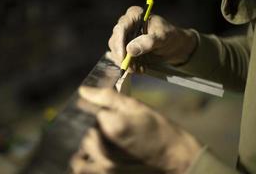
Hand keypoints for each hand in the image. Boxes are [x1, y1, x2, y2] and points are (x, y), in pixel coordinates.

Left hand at [72, 86, 201, 173]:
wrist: (174, 157)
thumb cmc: (157, 128)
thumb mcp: (135, 106)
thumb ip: (107, 97)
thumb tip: (83, 90)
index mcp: (111, 126)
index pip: (85, 110)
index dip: (91, 105)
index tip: (98, 106)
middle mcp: (103, 148)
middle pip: (83, 130)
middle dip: (94, 124)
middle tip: (109, 123)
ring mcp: (104, 165)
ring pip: (81, 148)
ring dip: (88, 142)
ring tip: (103, 139)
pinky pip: (83, 168)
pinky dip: (85, 160)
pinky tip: (96, 153)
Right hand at [108, 6, 197, 71]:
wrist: (174, 46)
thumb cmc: (169, 36)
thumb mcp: (162, 38)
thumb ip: (148, 42)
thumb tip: (130, 50)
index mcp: (134, 15)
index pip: (121, 28)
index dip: (119, 43)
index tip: (124, 57)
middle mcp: (126, 24)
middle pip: (114, 41)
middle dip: (122, 57)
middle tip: (131, 68)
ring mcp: (124, 37)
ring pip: (116, 52)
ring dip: (126, 63)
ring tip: (140, 69)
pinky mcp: (125, 48)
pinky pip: (121, 59)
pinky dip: (130, 66)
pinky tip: (141, 68)